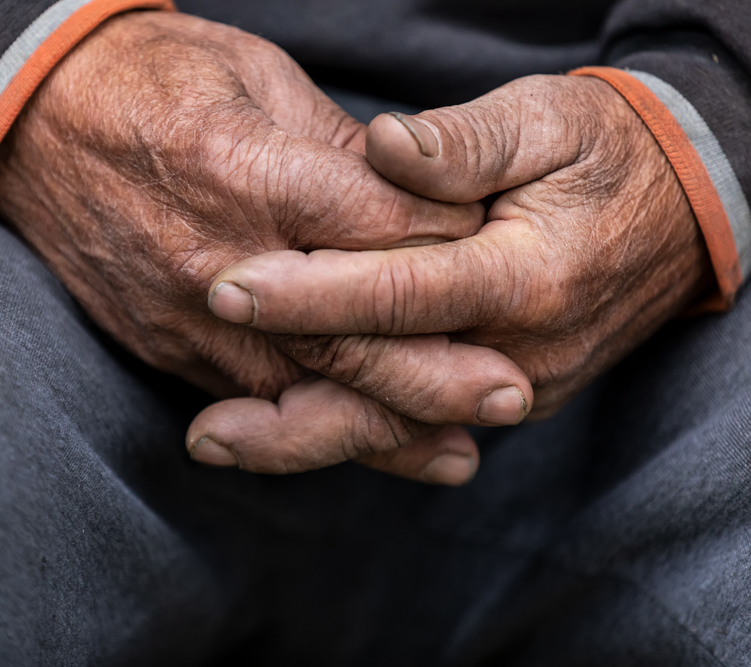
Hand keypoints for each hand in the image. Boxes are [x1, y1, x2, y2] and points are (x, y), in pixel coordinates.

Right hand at [0, 11, 525, 482]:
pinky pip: (243, 397)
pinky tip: (353, 444)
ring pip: (297, 386)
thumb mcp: (257, 80)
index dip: (450, 248)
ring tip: (452, 452)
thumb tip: (416, 195)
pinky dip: (306, 427)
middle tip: (508, 395)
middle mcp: (221, 256)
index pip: (379, 229)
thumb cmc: (155, 79)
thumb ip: (341, 151)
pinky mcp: (161, 341)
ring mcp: (184, 310)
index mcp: (252, 170)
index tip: (500, 264)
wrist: (35, 118)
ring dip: (379, 424)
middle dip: (433, 371)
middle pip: (346, 330)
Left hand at [193, 74, 711, 471]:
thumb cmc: (602, 154)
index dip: (310, 294)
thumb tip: (385, 146)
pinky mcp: (503, 391)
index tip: (228, 288)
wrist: (680, 211)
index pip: (399, 295)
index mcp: (528, 275)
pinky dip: (344, 429)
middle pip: (388, 390)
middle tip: (201, 419)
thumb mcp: (545, 121)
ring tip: (216, 442)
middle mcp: (520, 350)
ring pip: (394, 425)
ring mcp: (516, 383)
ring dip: (303, 438)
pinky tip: (278, 431)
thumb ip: (465, 142)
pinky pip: (412, 421)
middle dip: (289, 401)